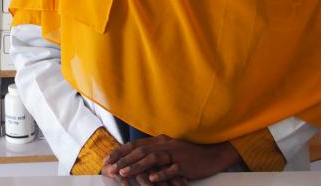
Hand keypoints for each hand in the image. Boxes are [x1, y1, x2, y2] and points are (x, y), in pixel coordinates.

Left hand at [103, 134, 241, 182]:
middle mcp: (165, 145)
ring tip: (124, 173)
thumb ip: (153, 152)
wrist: (212, 155)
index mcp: (160, 141)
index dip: (120, 152)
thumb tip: (134, 158)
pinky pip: (171, 169)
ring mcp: (175, 154)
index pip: (135, 145)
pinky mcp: (185, 164)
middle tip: (111, 169)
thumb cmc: (188, 155)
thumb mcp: (169, 149)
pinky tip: (152, 179)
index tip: (108, 159)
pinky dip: (161, 173)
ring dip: (137, 166)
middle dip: (124, 160)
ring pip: (152, 158)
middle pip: (141, 151)